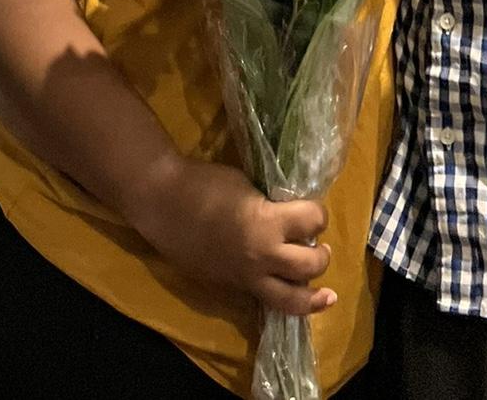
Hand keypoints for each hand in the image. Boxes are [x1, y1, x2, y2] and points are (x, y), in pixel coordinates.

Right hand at [132, 158, 335, 316]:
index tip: (314, 210)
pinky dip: (283, 299)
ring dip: (312, 295)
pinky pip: (265, 300)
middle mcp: (261, 255)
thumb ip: (272, 205)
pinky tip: (292, 296)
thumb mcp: (248, 186)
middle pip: (310, 266)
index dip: (318, 214)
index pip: (313, 220)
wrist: (164, 204)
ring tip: (323, 291)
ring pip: (292, 301)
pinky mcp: (232, 287)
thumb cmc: (204, 185)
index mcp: (266, 223)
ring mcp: (246, 276)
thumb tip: (292, 214)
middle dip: (323, 256)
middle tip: (321, 246)